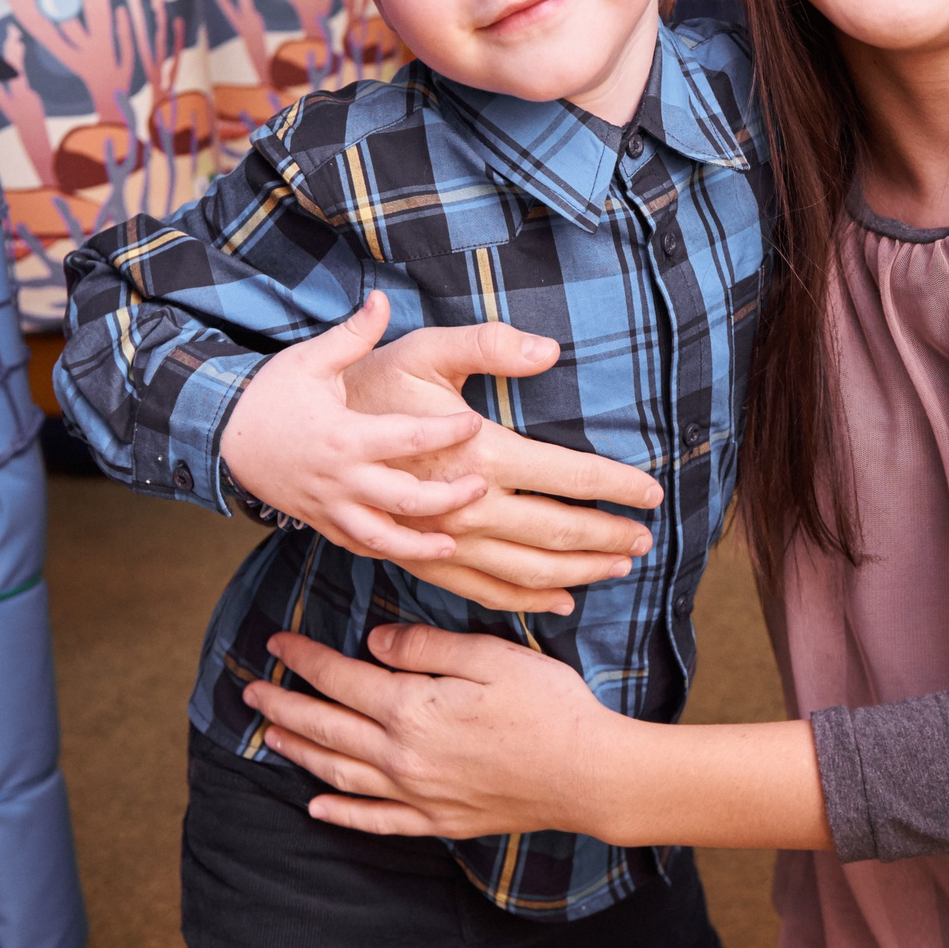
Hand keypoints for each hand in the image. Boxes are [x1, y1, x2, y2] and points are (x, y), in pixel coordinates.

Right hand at [218, 293, 511, 559]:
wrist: (224, 435)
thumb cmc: (272, 394)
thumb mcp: (310, 358)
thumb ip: (352, 335)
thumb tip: (381, 298)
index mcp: (344, 436)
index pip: (408, 438)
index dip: (446, 431)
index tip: (473, 423)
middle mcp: (339, 478)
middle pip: (404, 499)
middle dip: (447, 499)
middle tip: (480, 486)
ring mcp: (328, 506)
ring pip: (381, 537)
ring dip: (420, 546)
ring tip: (455, 542)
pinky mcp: (320, 522)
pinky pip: (357, 546)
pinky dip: (387, 552)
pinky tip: (416, 551)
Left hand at [247, 627, 623, 840]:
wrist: (586, 774)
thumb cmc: (547, 706)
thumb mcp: (490, 655)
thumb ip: (424, 648)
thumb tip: (371, 645)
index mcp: (413, 708)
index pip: (341, 678)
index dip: (304, 658)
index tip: (277, 643)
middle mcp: (403, 755)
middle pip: (327, 727)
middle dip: (284, 706)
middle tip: (251, 690)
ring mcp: (417, 794)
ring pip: (340, 773)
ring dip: (301, 752)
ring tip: (269, 736)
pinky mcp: (437, 821)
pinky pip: (375, 820)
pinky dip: (340, 814)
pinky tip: (316, 807)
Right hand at [338, 322, 663, 614]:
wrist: (294, 437)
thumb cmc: (369, 384)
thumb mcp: (427, 350)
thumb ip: (490, 345)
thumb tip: (551, 349)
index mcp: (477, 451)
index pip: (569, 473)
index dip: (617, 485)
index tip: (654, 493)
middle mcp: (464, 505)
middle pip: (556, 530)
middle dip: (609, 537)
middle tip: (647, 541)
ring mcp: (441, 540)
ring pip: (526, 570)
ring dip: (579, 572)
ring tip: (619, 568)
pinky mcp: (419, 558)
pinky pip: (481, 591)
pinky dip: (526, 601)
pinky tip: (560, 602)